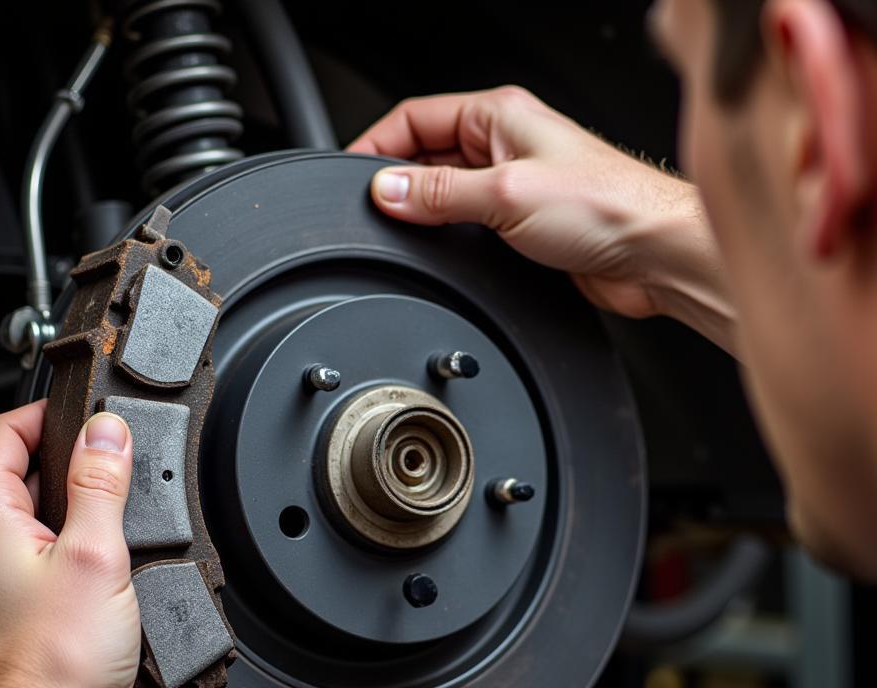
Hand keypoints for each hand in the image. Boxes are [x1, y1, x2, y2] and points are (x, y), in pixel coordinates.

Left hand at [0, 400, 140, 687]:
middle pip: (7, 482)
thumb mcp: (98, 556)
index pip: (2, 435)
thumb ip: (101, 484)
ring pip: (13, 533)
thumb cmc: (57, 667)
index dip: (43, 414)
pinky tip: (86, 589)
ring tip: (104, 533)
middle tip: (108, 473)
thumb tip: (105, 431)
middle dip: (58, 469)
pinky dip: (47, 566)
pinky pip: (14, 577)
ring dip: (54, 521)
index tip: (78, 413)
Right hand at [350, 87, 734, 347]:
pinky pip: (470, 227)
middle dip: (400, 185)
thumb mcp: (505, 194)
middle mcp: (506, 145)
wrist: (654, 255)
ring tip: (411, 235)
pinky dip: (450, 240)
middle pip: (427, 157)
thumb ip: (441, 193)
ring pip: (447, 195)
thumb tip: (388, 191)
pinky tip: (445, 254)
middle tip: (377, 215)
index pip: (415, 118)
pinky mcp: (522, 226)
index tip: (351, 178)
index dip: (377, 146)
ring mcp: (513, 186)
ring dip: (427, 215)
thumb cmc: (608, 206)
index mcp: (500, 114)